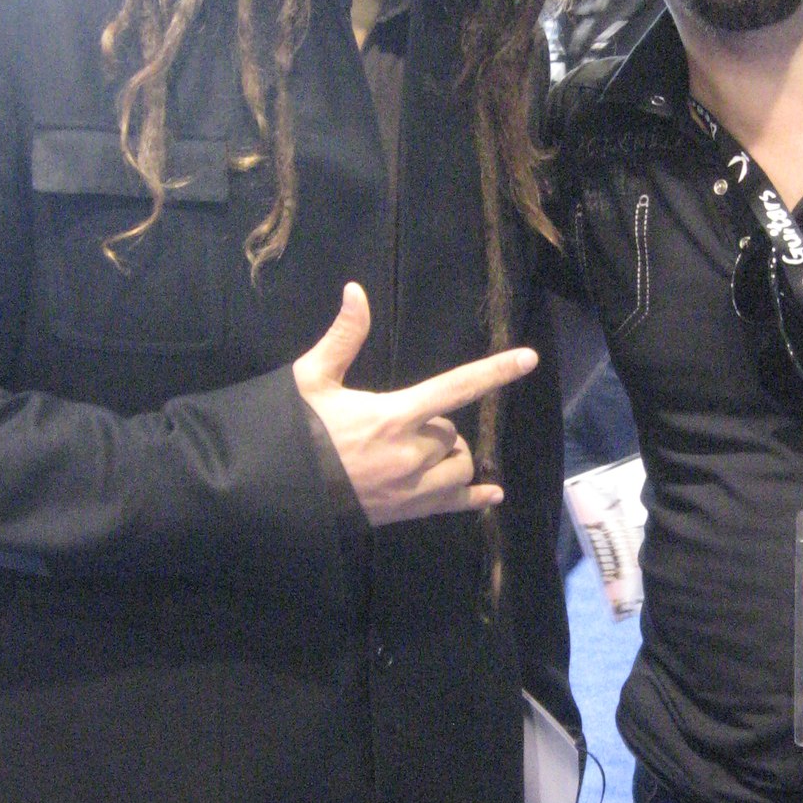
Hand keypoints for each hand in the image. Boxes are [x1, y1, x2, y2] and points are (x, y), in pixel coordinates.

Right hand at [293, 283, 536, 525]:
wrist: (273, 492)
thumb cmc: (293, 433)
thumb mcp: (311, 379)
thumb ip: (343, 337)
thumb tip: (356, 291)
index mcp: (392, 416)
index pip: (455, 388)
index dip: (494, 372)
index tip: (529, 359)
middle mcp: (409, 454)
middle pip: (451, 432)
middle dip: (435, 425)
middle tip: (399, 425)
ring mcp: (410, 487)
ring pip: (458, 467)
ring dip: (448, 456)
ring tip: (420, 452)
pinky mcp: (406, 511)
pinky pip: (454, 505)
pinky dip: (475, 498)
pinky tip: (492, 494)